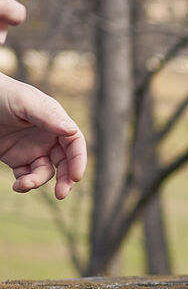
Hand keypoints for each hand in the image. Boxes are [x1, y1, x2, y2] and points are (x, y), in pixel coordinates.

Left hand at [0, 73, 87, 197]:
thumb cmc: (2, 94)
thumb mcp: (25, 102)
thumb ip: (48, 116)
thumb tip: (72, 131)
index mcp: (56, 121)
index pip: (74, 143)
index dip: (78, 160)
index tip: (75, 176)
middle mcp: (48, 137)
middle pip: (65, 162)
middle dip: (65, 178)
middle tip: (61, 194)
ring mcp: (32, 149)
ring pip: (45, 172)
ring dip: (38, 182)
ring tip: (23, 185)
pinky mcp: (16, 159)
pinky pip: (26, 176)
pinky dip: (25, 184)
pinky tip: (18, 185)